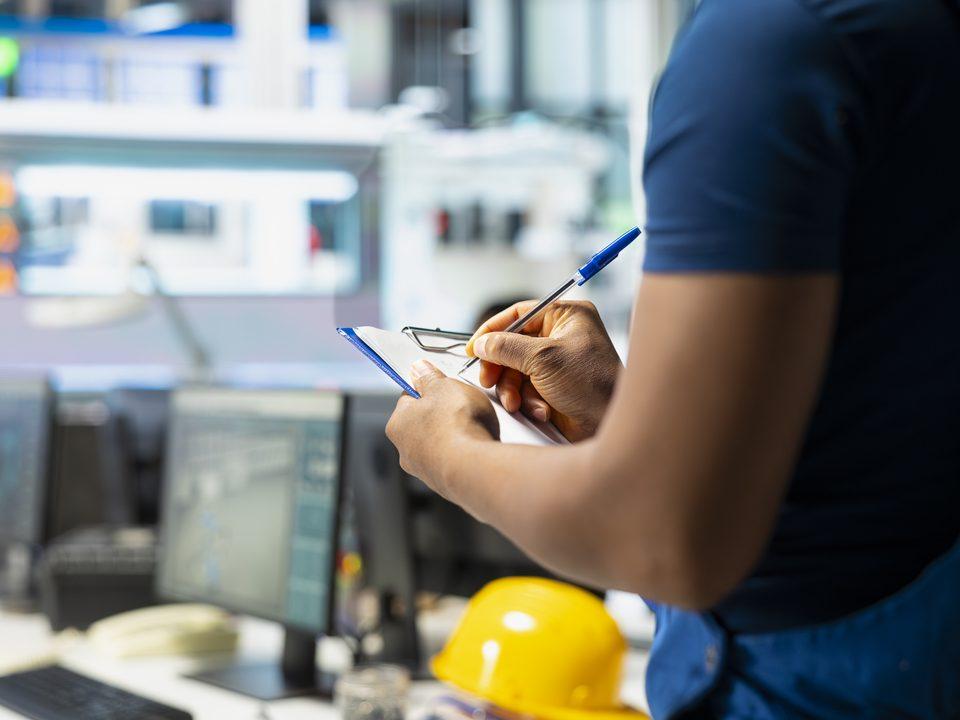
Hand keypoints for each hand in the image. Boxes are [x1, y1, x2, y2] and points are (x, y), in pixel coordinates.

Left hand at [386, 360, 498, 495]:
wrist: (475, 468)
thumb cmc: (456, 424)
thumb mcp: (443, 386)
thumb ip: (429, 377)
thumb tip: (418, 369)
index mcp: (397, 424)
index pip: (408, 400)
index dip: (427, 390)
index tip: (440, 385)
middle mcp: (406, 451)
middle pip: (424, 424)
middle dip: (442, 415)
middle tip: (462, 406)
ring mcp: (426, 472)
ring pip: (441, 445)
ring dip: (456, 436)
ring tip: (475, 428)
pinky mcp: (447, 485)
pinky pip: (457, 463)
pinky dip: (466, 455)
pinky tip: (479, 448)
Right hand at [466, 300, 620, 441]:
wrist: (611, 425)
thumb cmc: (592, 384)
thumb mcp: (544, 359)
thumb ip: (507, 347)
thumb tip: (482, 343)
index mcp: (566, 317)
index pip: (519, 314)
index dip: (493, 330)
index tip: (474, 348)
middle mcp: (561, 336)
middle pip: (512, 344)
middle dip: (501, 367)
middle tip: (489, 380)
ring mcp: (557, 363)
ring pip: (515, 370)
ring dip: (513, 389)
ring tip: (516, 403)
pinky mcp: (554, 387)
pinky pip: (525, 389)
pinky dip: (527, 400)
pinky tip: (540, 410)